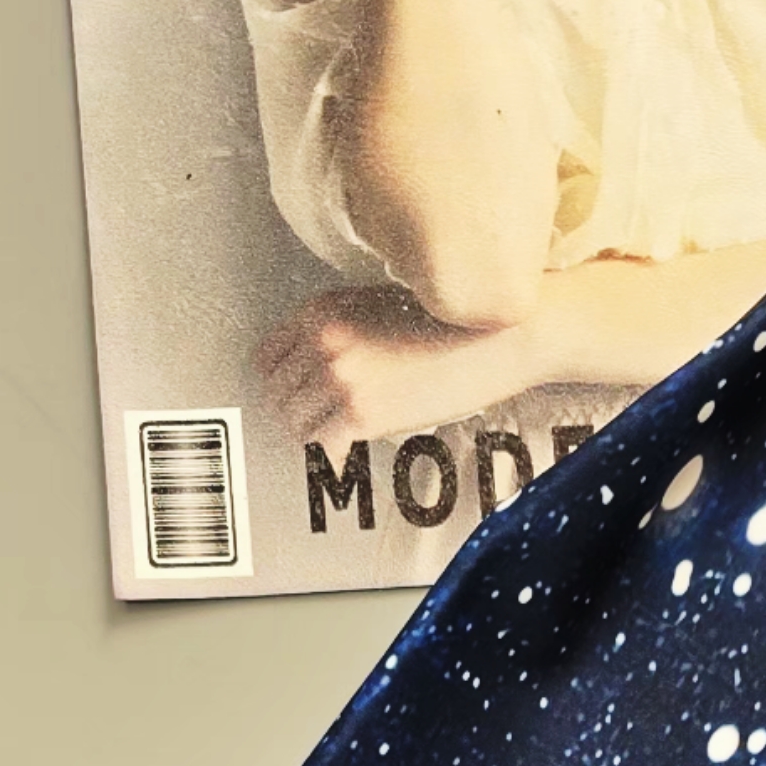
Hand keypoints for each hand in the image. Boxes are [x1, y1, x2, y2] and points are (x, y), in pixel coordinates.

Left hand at [257, 283, 538, 450]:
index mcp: (321, 310)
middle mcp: (322, 341)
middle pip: (278, 395)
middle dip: (295, 414)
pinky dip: (330, 459)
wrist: (498, 335)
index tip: (292, 401)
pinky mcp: (362, 412)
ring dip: (312, 438)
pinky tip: (345, 458)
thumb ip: (340, 330)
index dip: (278, 385)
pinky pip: (322, 449)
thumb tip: (317, 369)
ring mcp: (340, 377)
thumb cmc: (450, 322)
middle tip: (315, 428)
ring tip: (334, 443)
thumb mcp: (377, 306)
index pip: (267, 357)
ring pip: (295, 425)